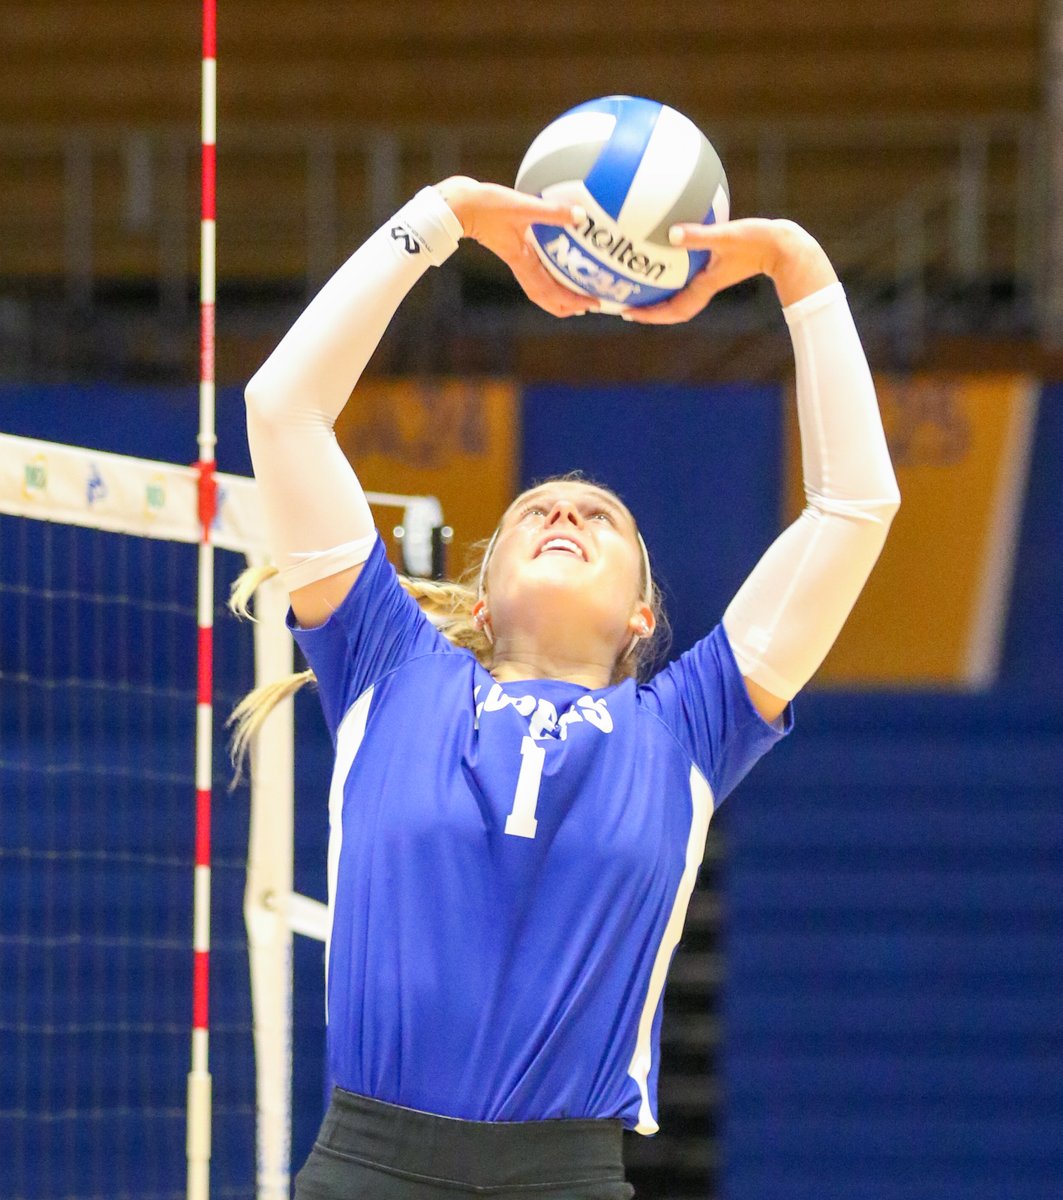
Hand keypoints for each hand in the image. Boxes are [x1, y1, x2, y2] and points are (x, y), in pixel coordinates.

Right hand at [435, 176, 597, 317]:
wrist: (457, 205)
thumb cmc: (486, 205)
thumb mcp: (521, 206)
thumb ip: (552, 211)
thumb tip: (582, 216)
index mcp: (523, 261)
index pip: (551, 291)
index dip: (573, 301)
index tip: (592, 304)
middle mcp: (521, 265)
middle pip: (545, 298)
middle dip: (567, 306)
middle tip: (590, 306)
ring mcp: (516, 260)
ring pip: (539, 288)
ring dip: (558, 296)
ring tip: (577, 295)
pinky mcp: (514, 250)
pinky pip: (535, 272)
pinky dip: (549, 278)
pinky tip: (559, 267)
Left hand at [621, 218, 836, 324]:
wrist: (786, 244)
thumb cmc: (760, 240)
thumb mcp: (728, 236)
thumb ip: (700, 236)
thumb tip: (672, 234)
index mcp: (705, 286)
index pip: (674, 309)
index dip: (651, 315)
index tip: (628, 313)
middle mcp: (704, 285)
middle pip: (671, 305)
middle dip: (647, 307)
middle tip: (622, 302)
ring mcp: (709, 277)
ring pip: (678, 290)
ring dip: (657, 290)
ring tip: (634, 282)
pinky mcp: (714, 265)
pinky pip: (687, 271)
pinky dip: (672, 267)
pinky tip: (662, 249)